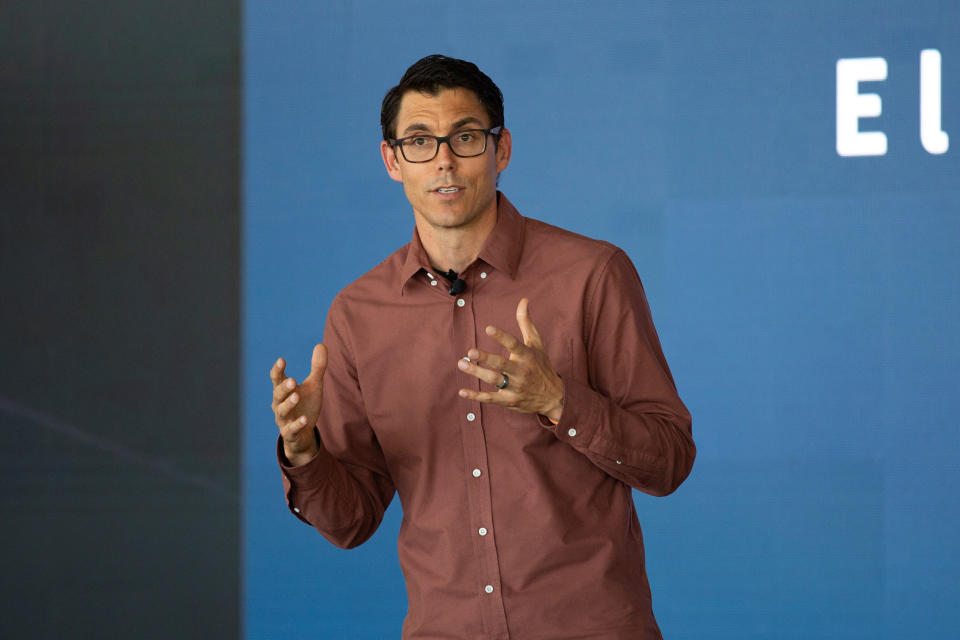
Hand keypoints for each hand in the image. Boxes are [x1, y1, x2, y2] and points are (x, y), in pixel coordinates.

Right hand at [270, 344, 326, 465]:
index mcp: (284, 391)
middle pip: (278, 394)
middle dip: (284, 387)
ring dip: (288, 403)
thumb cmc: (306, 405)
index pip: (277, 378)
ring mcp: (284, 419)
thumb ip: (317, 367)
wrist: (303, 434)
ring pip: (282, 411)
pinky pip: (291, 429)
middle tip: (292, 380)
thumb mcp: (314, 385)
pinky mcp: (290, 433)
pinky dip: (297, 424)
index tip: (281, 360)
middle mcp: (280, 404)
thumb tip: (321, 344)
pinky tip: (305, 419)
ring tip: (297, 395)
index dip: (278, 370)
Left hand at [457, 298, 563, 420]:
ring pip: (493, 380)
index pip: (513, 344)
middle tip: (471, 352)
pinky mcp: (509, 400)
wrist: (554, 397)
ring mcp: (515, 387)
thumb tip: (523, 300)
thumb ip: (526, 323)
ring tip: (461, 363)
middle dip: (485, 358)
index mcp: (526, 356)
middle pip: (501, 364)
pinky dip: (476, 396)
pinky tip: (463, 391)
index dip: (501, 337)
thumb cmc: (542, 366)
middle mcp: (521, 371)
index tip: (488, 328)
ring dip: (476, 373)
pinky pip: (491, 399)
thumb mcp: (536, 344)